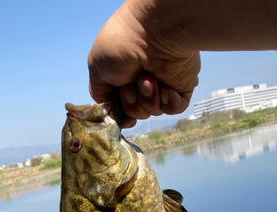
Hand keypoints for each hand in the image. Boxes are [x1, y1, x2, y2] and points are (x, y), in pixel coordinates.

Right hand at [88, 0, 199, 127]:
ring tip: (149, 79)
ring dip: (148, 98)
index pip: (120, 108)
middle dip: (132, 103)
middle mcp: (141, 84)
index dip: (119, 112)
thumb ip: (100, 95)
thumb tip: (109, 112)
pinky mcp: (180, 89)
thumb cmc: (122, 44)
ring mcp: (161, 86)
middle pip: (135, 113)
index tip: (117, 107)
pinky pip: (174, 109)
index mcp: (122, 79)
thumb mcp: (97, 69)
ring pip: (153, 112)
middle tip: (133, 82)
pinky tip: (166, 88)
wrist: (154, 32)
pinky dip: (168, 102)